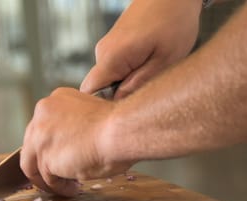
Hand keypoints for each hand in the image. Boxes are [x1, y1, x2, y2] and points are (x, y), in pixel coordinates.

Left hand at [20, 88, 132, 196]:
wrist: (121, 131)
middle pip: (32, 145)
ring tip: (66, 186)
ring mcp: (39, 136)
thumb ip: (73, 128)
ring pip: (33, 164)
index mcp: (55, 101)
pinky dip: (59, 187)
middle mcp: (41, 114)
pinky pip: (47, 179)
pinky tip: (72, 189)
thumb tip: (71, 148)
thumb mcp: (89, 117)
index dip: (49, 146)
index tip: (60, 156)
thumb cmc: (117, 125)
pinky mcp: (45, 158)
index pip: (42, 128)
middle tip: (59, 175)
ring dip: (49, 179)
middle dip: (45, 163)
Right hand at [80, 0, 201, 98]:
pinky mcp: (113, 46)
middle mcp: (102, 53)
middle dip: (115, 100)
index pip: (89, 94)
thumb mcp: (164, 60)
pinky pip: (113, 70)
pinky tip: (147, 69)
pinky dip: (127, 75)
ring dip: (124, 86)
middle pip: (97, 89)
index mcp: (111, 58)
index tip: (120, 117)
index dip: (101, 109)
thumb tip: (119, 104)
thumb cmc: (173, 22)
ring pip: (107, 80)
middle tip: (140, 102)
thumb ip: (139, 84)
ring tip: (149, 81)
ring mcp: (106, 48)